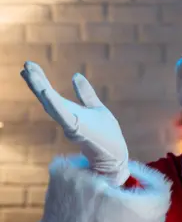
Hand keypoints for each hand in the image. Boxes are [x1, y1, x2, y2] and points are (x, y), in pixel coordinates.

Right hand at [20, 61, 129, 185]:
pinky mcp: (78, 130)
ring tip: (30, 72)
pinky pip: (64, 116)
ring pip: (52, 104)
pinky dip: (54, 104)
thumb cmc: (107, 136)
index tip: (29, 65)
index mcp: (70, 112)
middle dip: (36, 81)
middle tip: (26, 64)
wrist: (116, 157)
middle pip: (48, 97)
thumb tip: (76, 75)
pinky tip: (46, 91)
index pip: (52, 94)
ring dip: (41, 88)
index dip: (40, 80)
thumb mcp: (96, 108)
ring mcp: (70, 125)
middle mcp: (67, 118)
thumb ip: (85, 94)